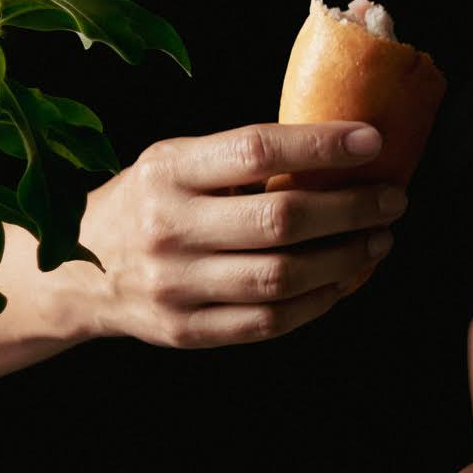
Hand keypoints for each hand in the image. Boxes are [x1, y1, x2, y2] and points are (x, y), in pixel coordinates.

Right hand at [69, 122, 406, 347]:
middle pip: (279, 219)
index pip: (256, 151)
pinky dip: (316, 302)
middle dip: (350, 209)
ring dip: (344, 259)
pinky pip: (268, 321)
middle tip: (393, 200)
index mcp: (168, 172)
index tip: (373, 142)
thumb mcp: (174, 162)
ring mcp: (177, 287)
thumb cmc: (146, 206)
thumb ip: (236, 159)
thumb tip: (333, 150)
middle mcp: (169, 229)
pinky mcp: (187, 330)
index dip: (321, 146)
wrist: (79, 274)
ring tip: (377, 242)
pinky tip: (342, 282)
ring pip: (281, 276)